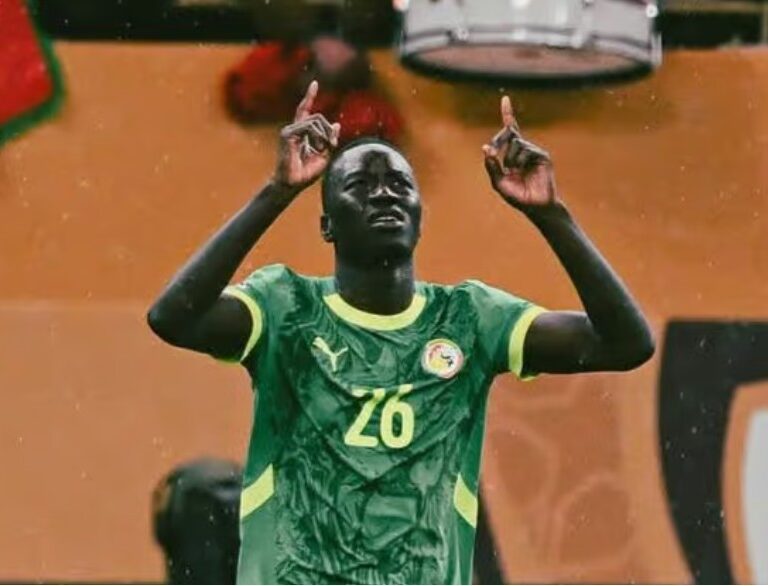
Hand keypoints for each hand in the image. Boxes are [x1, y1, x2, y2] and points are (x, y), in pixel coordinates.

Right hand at [273, 81, 340, 190]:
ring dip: (324, 135)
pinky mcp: (288, 134)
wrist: (292, 184)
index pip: (305, 110)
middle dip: (328, 130)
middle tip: (331, 145)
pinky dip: (318, 136)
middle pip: (317, 117)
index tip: (314, 83)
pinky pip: (309, 127)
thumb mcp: (325, 155)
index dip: (309, 96)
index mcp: (301, 132)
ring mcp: (289, 131)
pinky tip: (317, 147)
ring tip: (321, 149)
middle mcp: (293, 129)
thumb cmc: (306, 173)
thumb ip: (331, 140)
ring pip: (315, 120)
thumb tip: (337, 124)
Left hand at [482, 96, 558, 210]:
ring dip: (510, 159)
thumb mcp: (499, 182)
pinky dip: (520, 161)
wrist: (536, 206)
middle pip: (509, 135)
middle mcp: (523, 150)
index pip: (509, 132)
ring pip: (516, 143)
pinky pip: (526, 150)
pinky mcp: (542, 156)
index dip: (508, 114)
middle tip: (496, 154)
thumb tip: (485, 148)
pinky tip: (524, 171)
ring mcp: (533, 152)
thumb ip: (491, 166)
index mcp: (513, 155)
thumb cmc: (517, 196)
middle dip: (500, 140)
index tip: (505, 99)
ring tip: (516, 172)